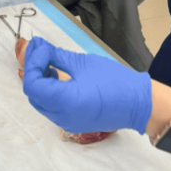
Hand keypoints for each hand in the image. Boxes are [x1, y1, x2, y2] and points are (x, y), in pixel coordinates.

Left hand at [23, 37, 152, 133]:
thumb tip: (39, 47)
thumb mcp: (83, 63)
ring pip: (40, 101)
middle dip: (33, 70)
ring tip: (48, 61)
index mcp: (65, 102)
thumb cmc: (115, 80)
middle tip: (41, 50)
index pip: (32, 84)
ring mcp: (66, 123)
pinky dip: (48, 91)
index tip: (42, 47)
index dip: (32, 62)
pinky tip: (56, 75)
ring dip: (39, 80)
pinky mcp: (72, 123)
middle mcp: (61, 117)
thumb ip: (57, 56)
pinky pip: (51, 107)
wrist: (138, 103)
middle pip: (33, 94)